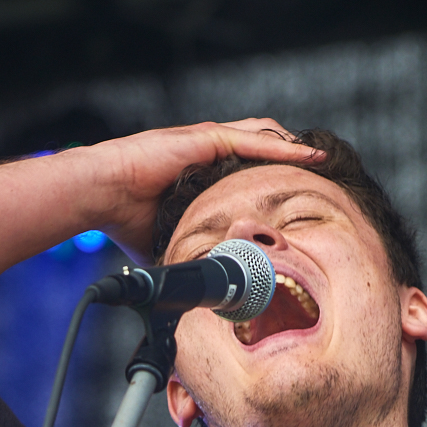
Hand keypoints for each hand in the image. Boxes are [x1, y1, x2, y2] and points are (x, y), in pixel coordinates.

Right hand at [82, 119, 327, 251]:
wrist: (101, 196)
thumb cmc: (125, 218)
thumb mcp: (171, 237)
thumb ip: (191, 250)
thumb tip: (206, 288)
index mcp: (201, 173)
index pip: (248, 169)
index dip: (275, 177)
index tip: (300, 195)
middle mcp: (208, 153)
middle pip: (263, 149)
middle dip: (293, 159)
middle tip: (323, 175)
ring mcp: (208, 143)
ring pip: (265, 138)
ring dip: (296, 148)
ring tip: (325, 161)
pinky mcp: (206, 139)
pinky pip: (254, 139)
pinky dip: (285, 147)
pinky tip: (310, 155)